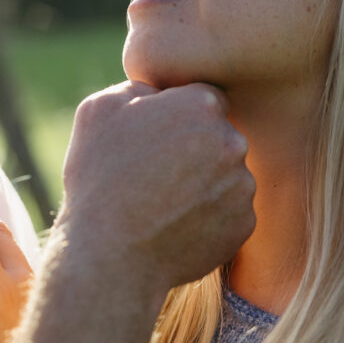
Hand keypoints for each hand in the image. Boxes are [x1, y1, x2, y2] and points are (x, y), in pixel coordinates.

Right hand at [60, 81, 255, 306]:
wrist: (110, 254)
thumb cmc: (99, 177)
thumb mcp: (99, 109)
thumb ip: (139, 87)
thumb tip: (158, 93)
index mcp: (201, 105)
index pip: (202, 99)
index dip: (177, 117)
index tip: (156, 138)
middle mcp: (232, 141)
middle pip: (218, 136)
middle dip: (194, 149)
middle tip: (156, 173)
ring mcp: (242, 185)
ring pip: (226, 175)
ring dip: (203, 183)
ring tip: (163, 203)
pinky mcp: (244, 225)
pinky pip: (228, 212)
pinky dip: (208, 217)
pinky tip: (175, 224)